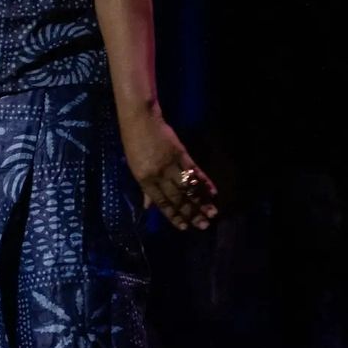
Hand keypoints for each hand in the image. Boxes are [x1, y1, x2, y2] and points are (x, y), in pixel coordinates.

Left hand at [118, 107, 218, 231]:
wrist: (140, 120)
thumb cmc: (134, 144)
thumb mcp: (135, 168)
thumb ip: (145, 189)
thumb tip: (148, 207)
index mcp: (144, 180)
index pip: (162, 202)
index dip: (174, 216)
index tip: (184, 227)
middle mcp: (158, 175)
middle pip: (177, 197)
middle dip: (191, 213)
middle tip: (204, 225)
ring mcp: (170, 164)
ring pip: (188, 187)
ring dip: (202, 201)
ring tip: (212, 212)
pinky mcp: (181, 153)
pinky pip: (194, 171)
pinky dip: (204, 182)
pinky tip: (213, 191)